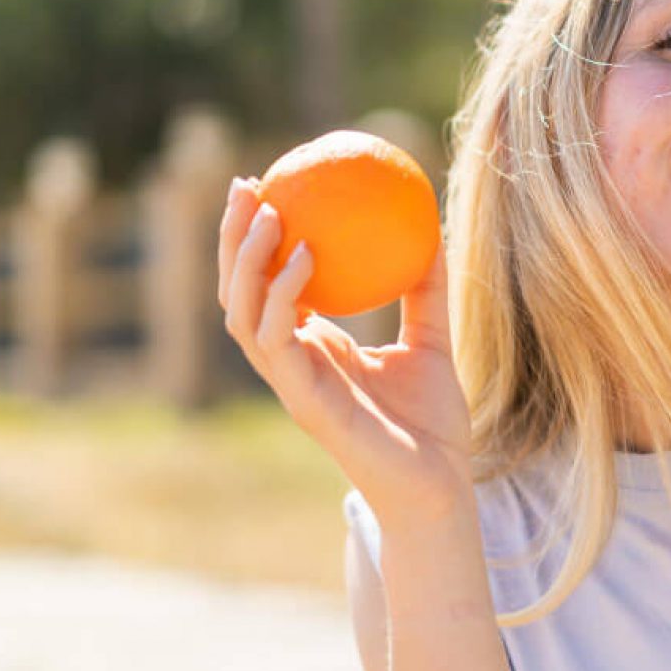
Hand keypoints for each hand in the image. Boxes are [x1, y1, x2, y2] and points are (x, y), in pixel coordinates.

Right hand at [218, 176, 474, 526]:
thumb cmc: (433, 422)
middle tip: (246, 185)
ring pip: (241, 313)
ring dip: (246, 259)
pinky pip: (277, 339)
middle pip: (237, 292)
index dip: (255, 240)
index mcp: (312, 348)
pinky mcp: (301, 400)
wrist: (440, 484)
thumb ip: (426, 289)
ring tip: (265, 211)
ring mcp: (290, 383)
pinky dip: (283, 295)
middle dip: (230, 238)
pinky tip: (304, 257)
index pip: (265, 286)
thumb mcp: (433, 339)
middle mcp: (290, 362)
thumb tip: (431, 229)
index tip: (268, 186)